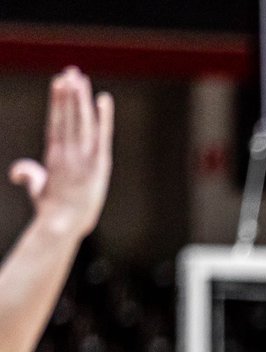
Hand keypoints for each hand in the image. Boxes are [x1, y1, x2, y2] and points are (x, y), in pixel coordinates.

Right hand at [9, 67, 112, 239]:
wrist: (62, 223)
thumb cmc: (51, 210)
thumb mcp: (38, 189)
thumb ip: (30, 176)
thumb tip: (18, 172)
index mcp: (54, 155)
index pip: (56, 121)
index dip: (58, 101)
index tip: (59, 82)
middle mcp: (67, 151)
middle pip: (68, 115)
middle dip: (69, 93)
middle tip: (71, 71)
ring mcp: (83, 156)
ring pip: (82, 120)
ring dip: (81, 98)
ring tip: (80, 77)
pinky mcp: (98, 164)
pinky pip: (102, 135)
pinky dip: (104, 117)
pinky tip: (103, 99)